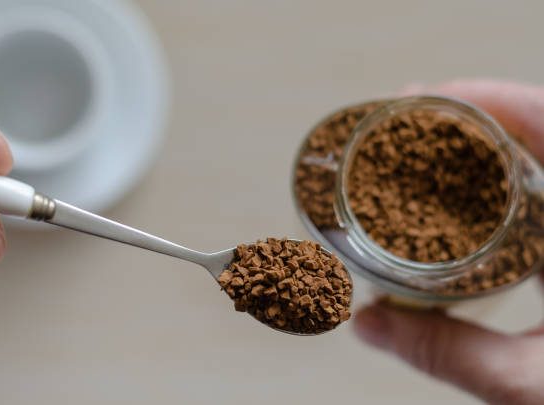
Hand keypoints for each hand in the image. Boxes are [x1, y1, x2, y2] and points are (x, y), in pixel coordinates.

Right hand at [354, 80, 543, 404]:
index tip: (424, 97)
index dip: (488, 98)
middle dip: (470, 116)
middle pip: (537, 131)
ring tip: (431, 142)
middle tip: (409, 118)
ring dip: (486, 143)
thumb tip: (368, 326)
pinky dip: (506, 175)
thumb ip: (449, 352)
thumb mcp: (531, 384)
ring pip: (540, 158)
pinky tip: (471, 186)